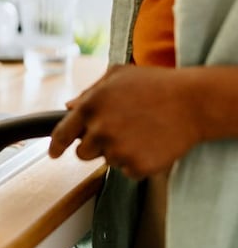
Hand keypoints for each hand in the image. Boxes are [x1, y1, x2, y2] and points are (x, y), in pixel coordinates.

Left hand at [48, 65, 202, 178]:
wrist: (194, 102)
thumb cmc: (157, 84)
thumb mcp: (118, 76)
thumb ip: (89, 92)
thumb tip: (69, 107)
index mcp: (90, 106)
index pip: (62, 133)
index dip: (55, 146)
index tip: (54, 153)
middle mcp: (100, 130)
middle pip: (83, 153)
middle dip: (95, 145)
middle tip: (118, 132)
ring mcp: (118, 150)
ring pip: (107, 161)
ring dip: (119, 152)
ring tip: (141, 132)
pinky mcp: (137, 166)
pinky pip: (128, 171)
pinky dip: (138, 162)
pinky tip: (152, 143)